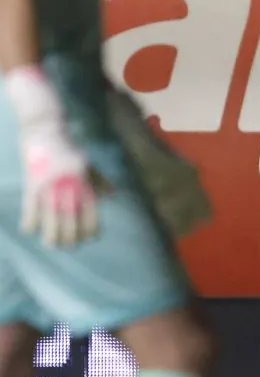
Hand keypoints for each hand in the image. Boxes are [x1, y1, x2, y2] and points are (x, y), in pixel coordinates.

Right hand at [19, 110, 98, 247]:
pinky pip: (30, 208)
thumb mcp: (88, 163)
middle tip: (69, 246)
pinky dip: (30, 222)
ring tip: (52, 244)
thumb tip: (113, 196)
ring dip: (51, 235)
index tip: (90, 238)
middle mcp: (69, 187)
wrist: (45, 130)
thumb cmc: (68, 149)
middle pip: (71, 220)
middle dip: (70, 237)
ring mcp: (49, 186)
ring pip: (51, 219)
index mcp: (85, 183)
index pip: (91, 213)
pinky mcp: (32, 184)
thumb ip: (99, 181)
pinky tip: (30, 230)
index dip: (91, 229)